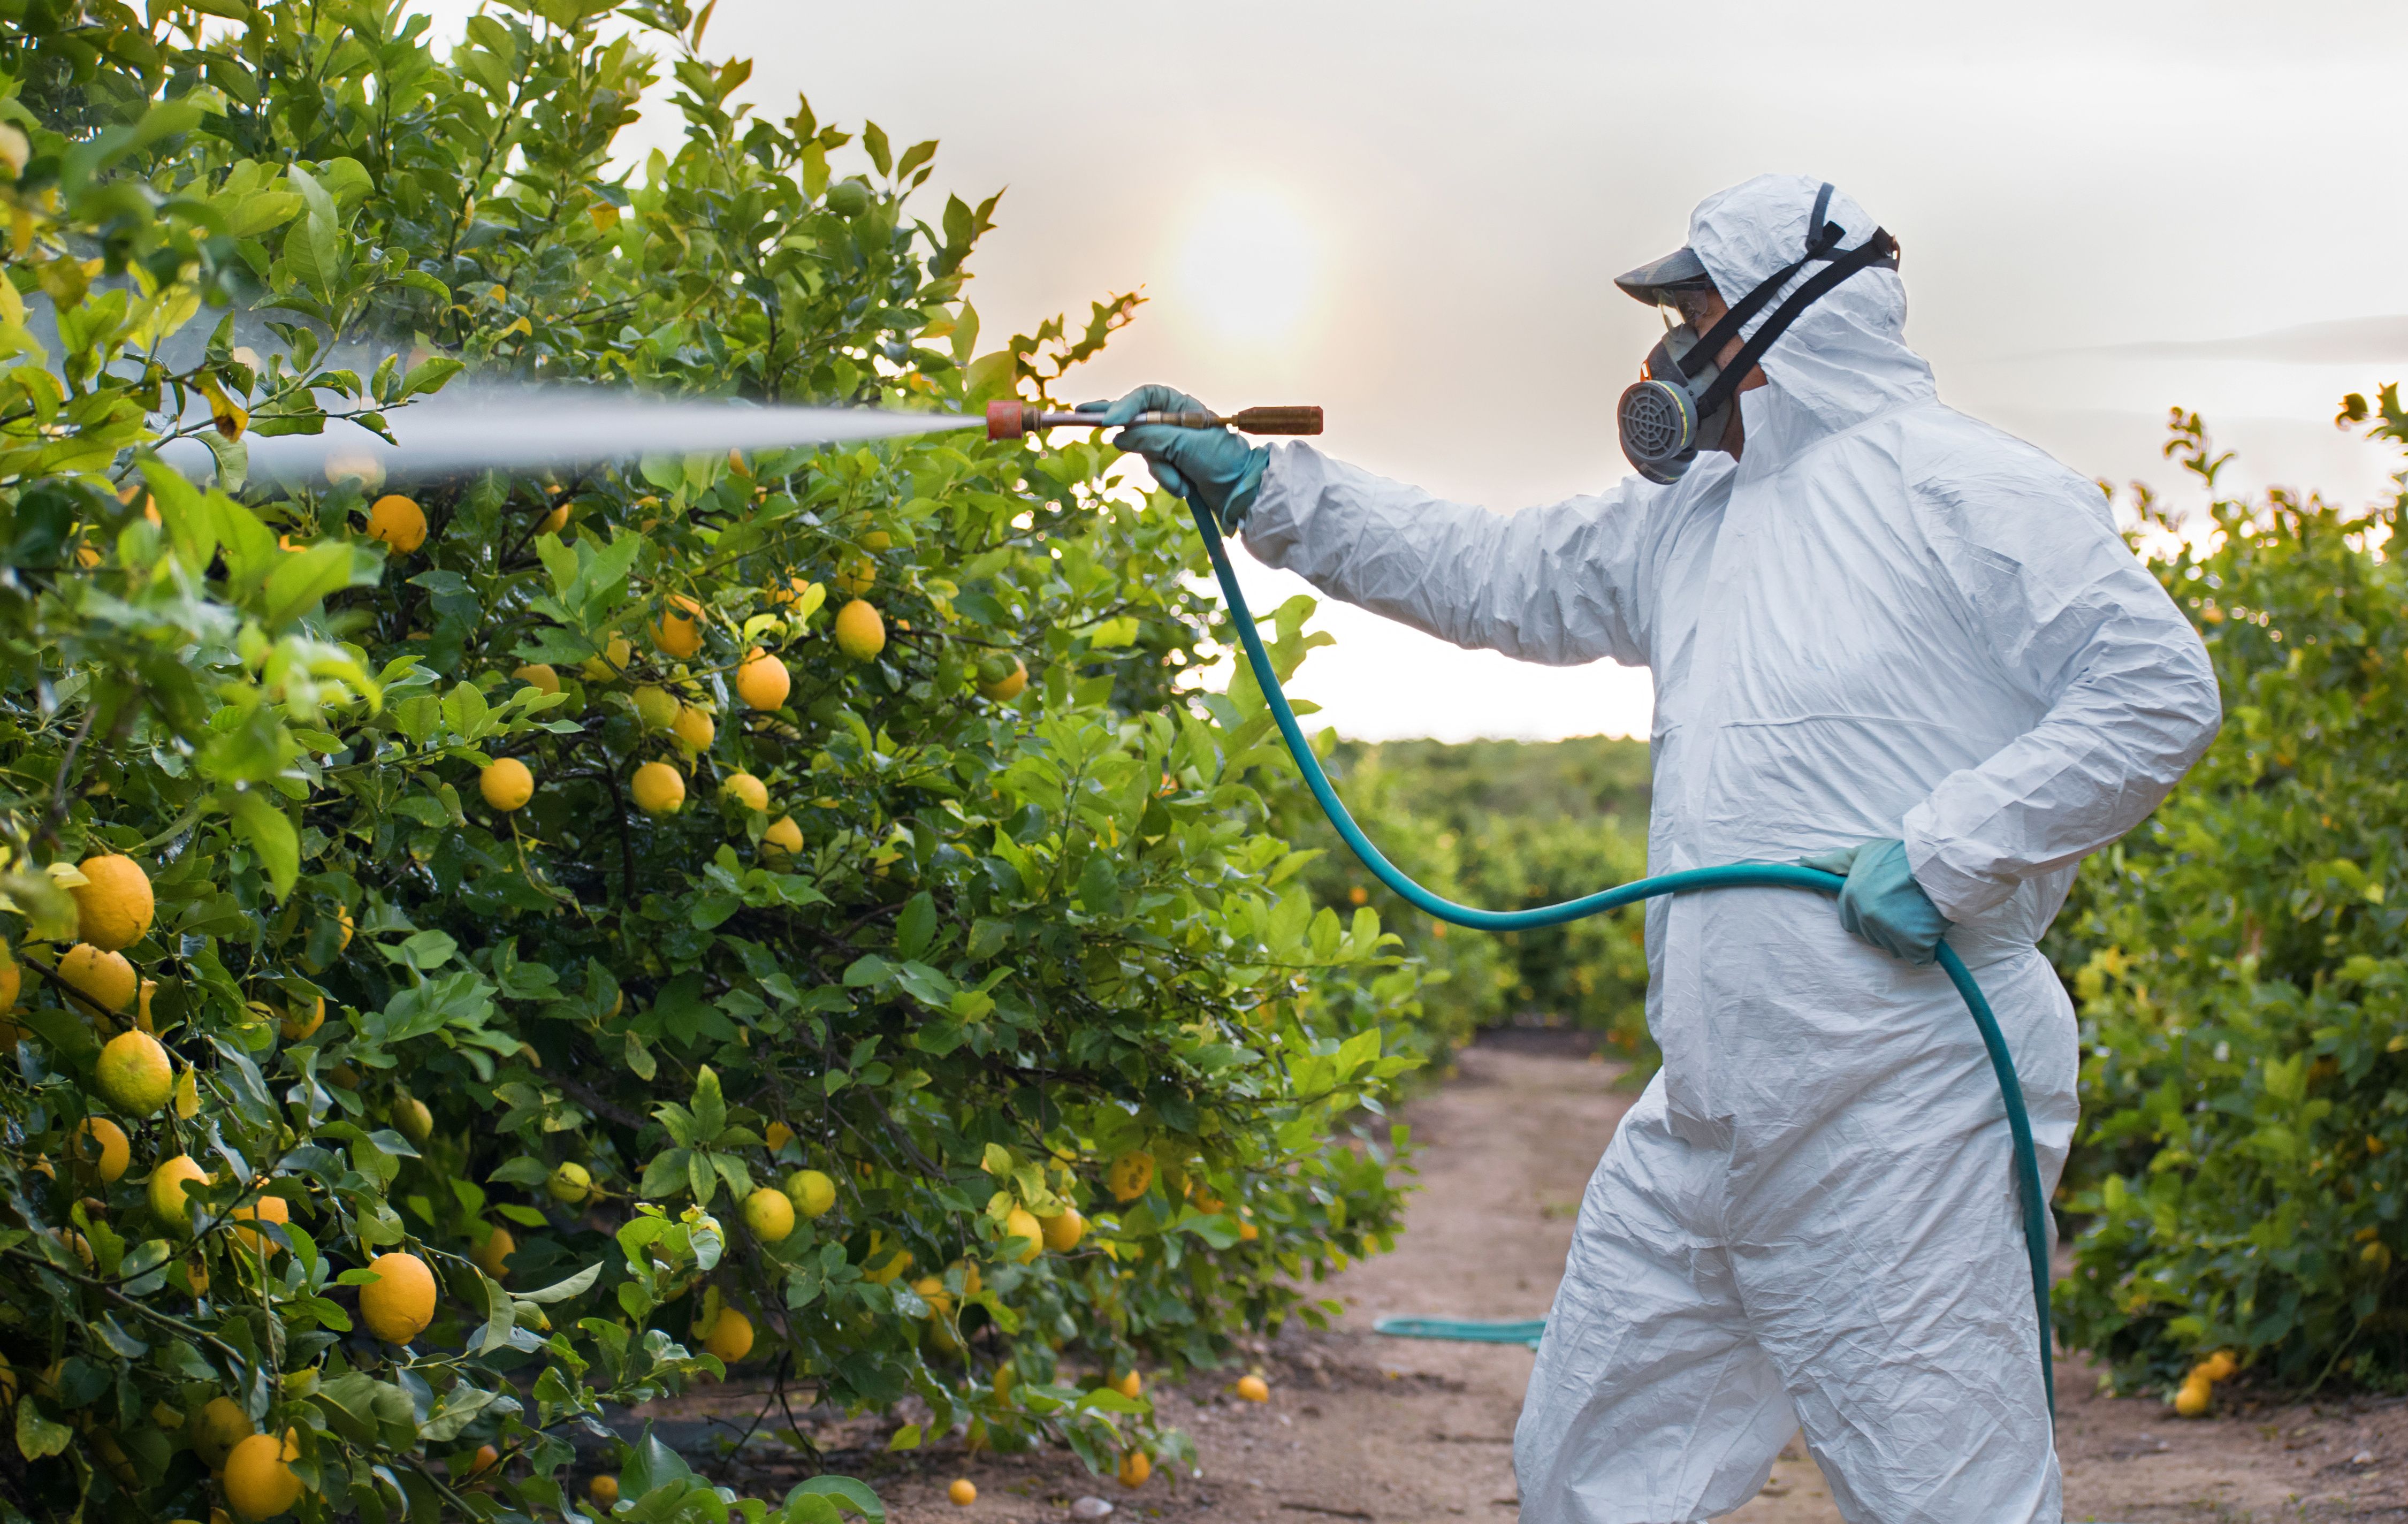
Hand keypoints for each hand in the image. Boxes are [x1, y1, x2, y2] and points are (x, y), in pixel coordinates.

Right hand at [1080, 385, 1267, 534]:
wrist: (1242, 492)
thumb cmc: (1220, 459)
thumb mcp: (1184, 443)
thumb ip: (1150, 437)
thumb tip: (1118, 436)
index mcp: (1182, 407)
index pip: (1146, 398)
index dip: (1125, 405)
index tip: (1108, 421)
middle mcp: (1175, 422)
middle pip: (1137, 420)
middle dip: (1121, 426)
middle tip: (1081, 414)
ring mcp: (1173, 446)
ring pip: (1144, 452)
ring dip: (1161, 469)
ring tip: (1182, 480)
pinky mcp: (1174, 467)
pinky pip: (1155, 471)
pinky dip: (1168, 480)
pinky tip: (1185, 488)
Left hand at [1799, 838, 1951, 965]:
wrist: (1942, 861)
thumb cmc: (1903, 855)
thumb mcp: (1864, 852)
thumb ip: (1833, 862)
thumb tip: (1803, 862)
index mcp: (1850, 898)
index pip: (1850, 923)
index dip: (1869, 916)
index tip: (1887, 904)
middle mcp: (1865, 916)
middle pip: (1872, 936)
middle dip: (1888, 927)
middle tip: (1907, 906)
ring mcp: (1889, 931)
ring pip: (1894, 948)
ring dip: (1908, 937)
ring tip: (1920, 913)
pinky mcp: (1914, 943)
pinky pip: (1918, 957)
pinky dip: (1927, 948)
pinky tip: (1932, 928)